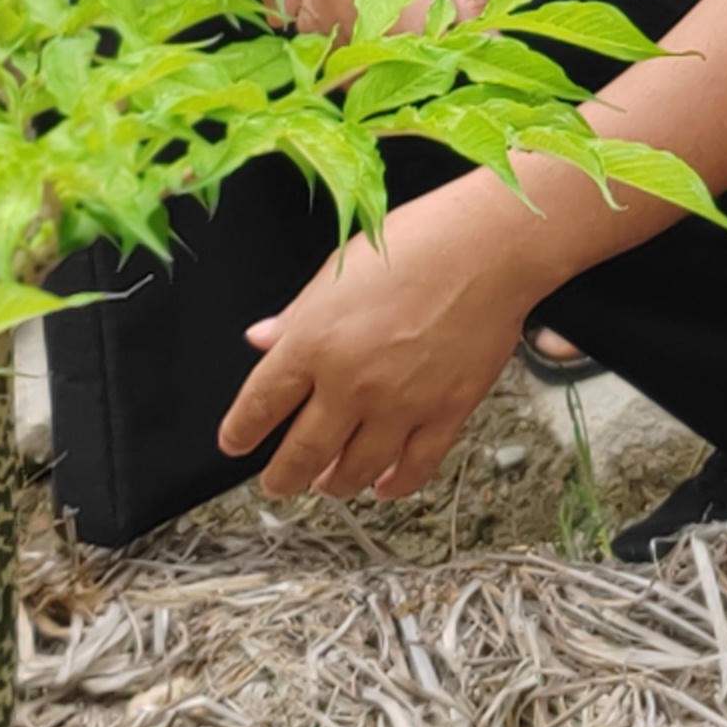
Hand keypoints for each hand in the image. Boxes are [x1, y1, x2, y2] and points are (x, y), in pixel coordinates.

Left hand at [219, 185, 535, 500]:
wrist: (492, 245)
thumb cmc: (419, 240)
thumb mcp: (340, 267)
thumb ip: (298, 314)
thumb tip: (261, 340)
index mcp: (314, 342)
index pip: (259, 406)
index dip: (239, 433)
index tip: (234, 443)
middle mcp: (350, 383)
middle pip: (301, 454)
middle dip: (281, 477)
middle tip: (276, 482)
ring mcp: (400, 404)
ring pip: (353, 471)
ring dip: (333, 484)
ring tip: (327, 482)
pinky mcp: (446, 412)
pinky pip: (414, 468)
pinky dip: (393, 485)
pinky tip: (383, 485)